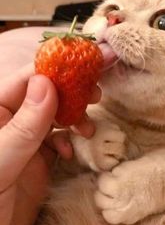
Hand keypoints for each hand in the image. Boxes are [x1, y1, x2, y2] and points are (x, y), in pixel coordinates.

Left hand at [0, 64, 100, 224]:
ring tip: (86, 127)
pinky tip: (71, 149)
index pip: (28, 81)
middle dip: (72, 91)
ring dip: (75, 116)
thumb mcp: (1, 160)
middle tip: (96, 92)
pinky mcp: (39, 158)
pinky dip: (69, 140)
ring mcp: (27, 140)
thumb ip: (24, 124)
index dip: (56, 69)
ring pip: (56, 116)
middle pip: (47, 94)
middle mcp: (12, 121)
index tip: (85, 64)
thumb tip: (46, 83)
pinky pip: (59, 139)